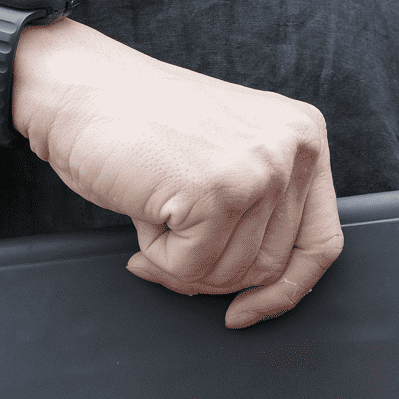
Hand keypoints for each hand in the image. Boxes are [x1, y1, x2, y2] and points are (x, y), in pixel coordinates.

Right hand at [14, 20, 343, 328]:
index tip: (247, 310)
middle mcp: (294, 148)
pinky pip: (191, 268)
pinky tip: (142, 215)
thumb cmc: (138, 125)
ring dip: (180, 264)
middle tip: (167, 248)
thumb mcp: (226, 158)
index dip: (287, 290)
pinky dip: (157, 258)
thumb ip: (260, 210)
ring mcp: (259, 169)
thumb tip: (267, 292)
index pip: (322, 242)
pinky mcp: (217, 191)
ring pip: (232, 274)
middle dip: (214, 275)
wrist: (76, 88)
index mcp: (304, 136)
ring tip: (154, 217)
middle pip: (272, 267)